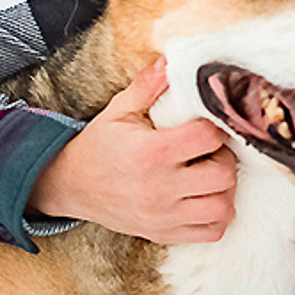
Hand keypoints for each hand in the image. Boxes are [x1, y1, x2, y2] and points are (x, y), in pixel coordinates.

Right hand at [27, 58, 237, 242]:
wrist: (70, 185)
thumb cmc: (100, 144)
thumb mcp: (119, 110)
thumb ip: (148, 85)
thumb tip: (172, 59)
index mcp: (151, 153)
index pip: (209, 138)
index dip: (214, 128)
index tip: (204, 126)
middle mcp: (159, 189)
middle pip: (224, 175)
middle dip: (224, 159)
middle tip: (210, 152)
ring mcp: (163, 216)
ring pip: (223, 208)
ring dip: (224, 190)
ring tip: (208, 175)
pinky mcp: (164, 234)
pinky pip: (212, 232)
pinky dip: (216, 216)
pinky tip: (204, 198)